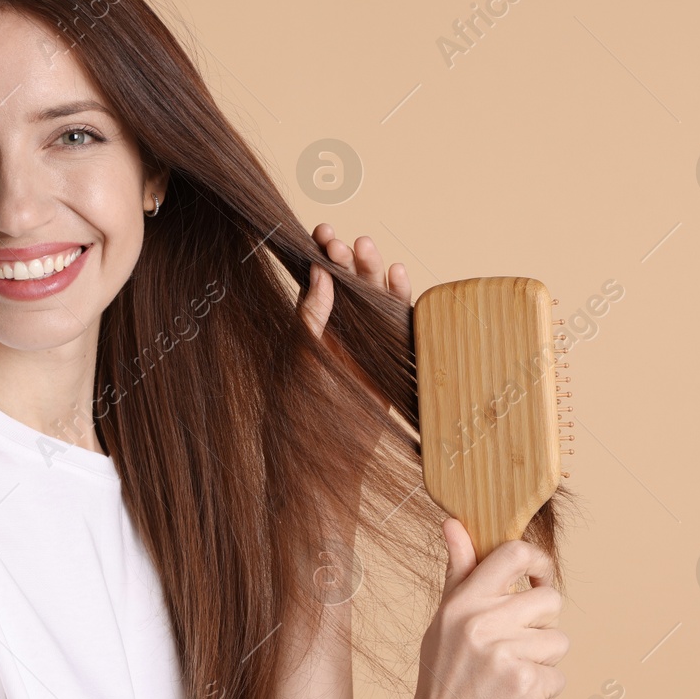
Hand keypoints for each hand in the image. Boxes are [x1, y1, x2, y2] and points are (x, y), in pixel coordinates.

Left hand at [296, 223, 411, 477]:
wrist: (325, 465)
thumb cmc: (300, 417)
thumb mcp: (299, 361)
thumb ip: (309, 319)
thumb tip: (317, 272)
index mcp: (310, 332)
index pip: (318, 284)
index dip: (322, 257)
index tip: (321, 233)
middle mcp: (337, 336)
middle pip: (349, 287)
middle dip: (349, 261)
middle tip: (346, 240)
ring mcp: (364, 349)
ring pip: (374, 302)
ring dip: (374, 275)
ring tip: (371, 249)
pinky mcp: (387, 364)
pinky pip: (396, 327)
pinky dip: (400, 302)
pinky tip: (398, 276)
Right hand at [395, 518, 568, 698]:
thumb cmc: (443, 682)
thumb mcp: (442, 623)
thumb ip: (458, 573)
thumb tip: (453, 522)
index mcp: (462, 603)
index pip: (514, 554)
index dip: (538, 563)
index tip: (537, 580)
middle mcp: (481, 623)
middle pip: (550, 600)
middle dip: (541, 627)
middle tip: (512, 651)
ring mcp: (505, 655)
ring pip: (559, 642)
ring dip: (542, 663)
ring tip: (507, 680)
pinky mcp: (526, 686)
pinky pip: (558, 676)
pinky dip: (542, 692)